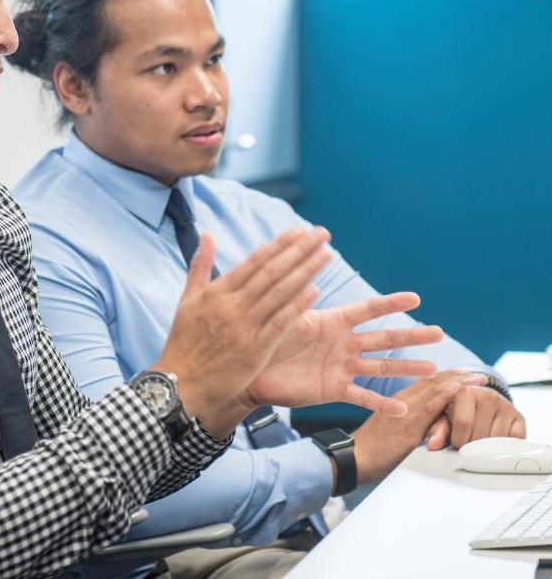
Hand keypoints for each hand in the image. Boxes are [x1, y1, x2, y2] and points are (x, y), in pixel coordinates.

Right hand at [154, 227, 333, 435]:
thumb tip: (207, 234)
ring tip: (326, 254)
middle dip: (299, 251)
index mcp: (217, 291)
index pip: (254, 261)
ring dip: (305, 271)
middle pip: (272, 272)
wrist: (180, 380)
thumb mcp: (187, 299)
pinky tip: (316, 291)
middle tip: (321, 233)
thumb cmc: (184, 341)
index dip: (279, 245)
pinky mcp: (255, 349)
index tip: (299, 231)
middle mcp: (232, 304)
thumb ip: (200, 265)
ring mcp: (245, 326)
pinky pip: (280, 323)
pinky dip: (298, 306)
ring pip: (280, 293)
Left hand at [246, 292, 442, 416]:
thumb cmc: (263, 337)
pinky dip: (381, 403)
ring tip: (433, 368)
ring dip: (406, 368)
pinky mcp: (333, 389)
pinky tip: (403, 409)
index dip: (391, 303)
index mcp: (331, 321)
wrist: (248, 371)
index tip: (416, 298)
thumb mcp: (283, 316)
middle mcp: (341, 344)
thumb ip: (298, 301)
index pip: (367, 310)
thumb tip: (311, 280)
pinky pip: (362, 397)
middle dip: (411, 336)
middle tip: (440, 333)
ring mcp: (340, 367)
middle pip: (383, 338)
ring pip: (380, 367)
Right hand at [351, 371, 482, 483]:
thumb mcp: (392, 429)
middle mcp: (401, 401)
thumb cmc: (371, 448)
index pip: (427, 383)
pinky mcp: (407, 426)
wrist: (354, 458)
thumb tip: (430, 428)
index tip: (465, 374)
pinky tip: (457, 388)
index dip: (447, 377)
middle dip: (458, 377)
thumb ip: (409, 423)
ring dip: (458, 383)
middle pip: (433, 383)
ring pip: (434, 390)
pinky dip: (444, 396)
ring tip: (478, 380)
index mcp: (397, 401)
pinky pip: (428, 407)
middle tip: (479, 375)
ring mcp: (404, 411)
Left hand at [425, 381, 526, 449]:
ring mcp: (506, 405)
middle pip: (480, 434)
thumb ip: (437, 429)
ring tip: (478, 439)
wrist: (481, 401)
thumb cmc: (458, 409)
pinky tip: (494, 439)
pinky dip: (504, 445)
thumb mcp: (444, 416)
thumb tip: (432, 445)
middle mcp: (488, 395)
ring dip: (486, 447)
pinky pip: (513, 440)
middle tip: (467, 442)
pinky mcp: (519, 417)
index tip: (456, 442)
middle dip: (471, 445)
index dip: (458, 439)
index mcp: (466, 391)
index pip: (463, 423)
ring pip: (496, 440)